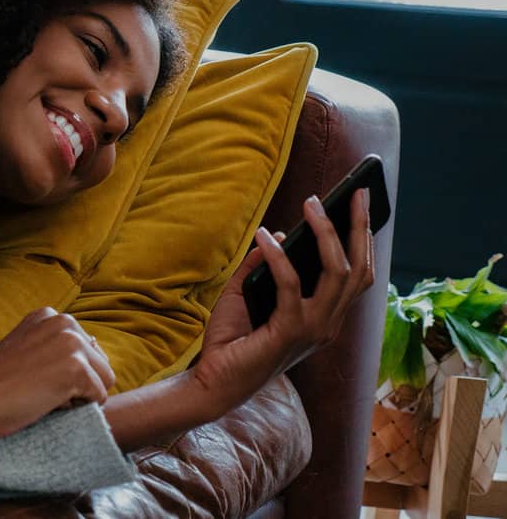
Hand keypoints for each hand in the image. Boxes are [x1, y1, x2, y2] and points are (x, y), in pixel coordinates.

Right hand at [0, 307, 114, 438]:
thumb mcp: (25, 349)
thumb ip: (55, 344)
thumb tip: (96, 343)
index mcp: (49, 315)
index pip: (86, 349)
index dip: (65, 373)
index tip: (33, 376)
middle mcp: (63, 320)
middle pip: (100, 364)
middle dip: (77, 384)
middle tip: (37, 388)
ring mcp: (72, 342)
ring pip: (105, 381)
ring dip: (79, 396)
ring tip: (43, 394)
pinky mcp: (77, 367)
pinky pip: (99, 398)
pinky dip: (76, 409)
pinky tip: (45, 402)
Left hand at [192, 189, 374, 418]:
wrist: (212, 381)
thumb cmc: (231, 341)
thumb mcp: (246, 292)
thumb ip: (262, 266)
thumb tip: (279, 234)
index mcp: (324, 318)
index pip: (357, 276)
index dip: (363, 240)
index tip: (361, 204)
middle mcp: (326, 325)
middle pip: (357, 269)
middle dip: (358, 227)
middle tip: (354, 193)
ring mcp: (312, 330)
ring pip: (335, 273)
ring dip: (325, 233)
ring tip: (311, 204)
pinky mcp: (288, 333)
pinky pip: (291, 285)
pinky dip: (279, 257)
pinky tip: (264, 237)